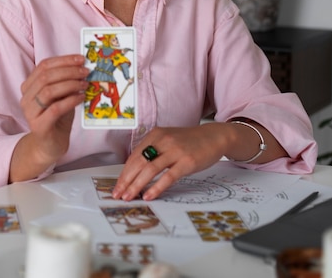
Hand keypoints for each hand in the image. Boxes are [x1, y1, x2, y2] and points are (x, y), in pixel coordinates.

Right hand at [11, 54, 88, 180]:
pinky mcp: (39, 126)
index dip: (64, 60)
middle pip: (46, 76)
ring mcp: (30, 112)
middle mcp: (26, 98)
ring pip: (49, 91)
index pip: (44, 65)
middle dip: (69, 71)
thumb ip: (67, 81)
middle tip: (86, 72)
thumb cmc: (57, 117)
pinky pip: (55, 109)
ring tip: (85, 84)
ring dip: (70, 84)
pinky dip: (70, 100)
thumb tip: (83, 66)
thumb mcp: (62, 95)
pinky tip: (81, 97)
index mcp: (29, 86)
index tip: (81, 59)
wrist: (50, 145)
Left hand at [112, 123, 227, 201]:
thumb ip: (153, 151)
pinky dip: (156, 187)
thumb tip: (136, 172)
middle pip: (139, 163)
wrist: (214, 136)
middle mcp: (163, 140)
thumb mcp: (168, 140)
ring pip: (150, 170)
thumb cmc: (189, 142)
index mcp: (155, 135)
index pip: (134, 156)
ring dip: (137, 185)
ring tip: (129, 197)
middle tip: (118, 194)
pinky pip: (168, 176)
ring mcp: (175, 151)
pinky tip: (149, 196)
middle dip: (126, 180)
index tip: (117, 186)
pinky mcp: (187, 161)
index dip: (124, 172)